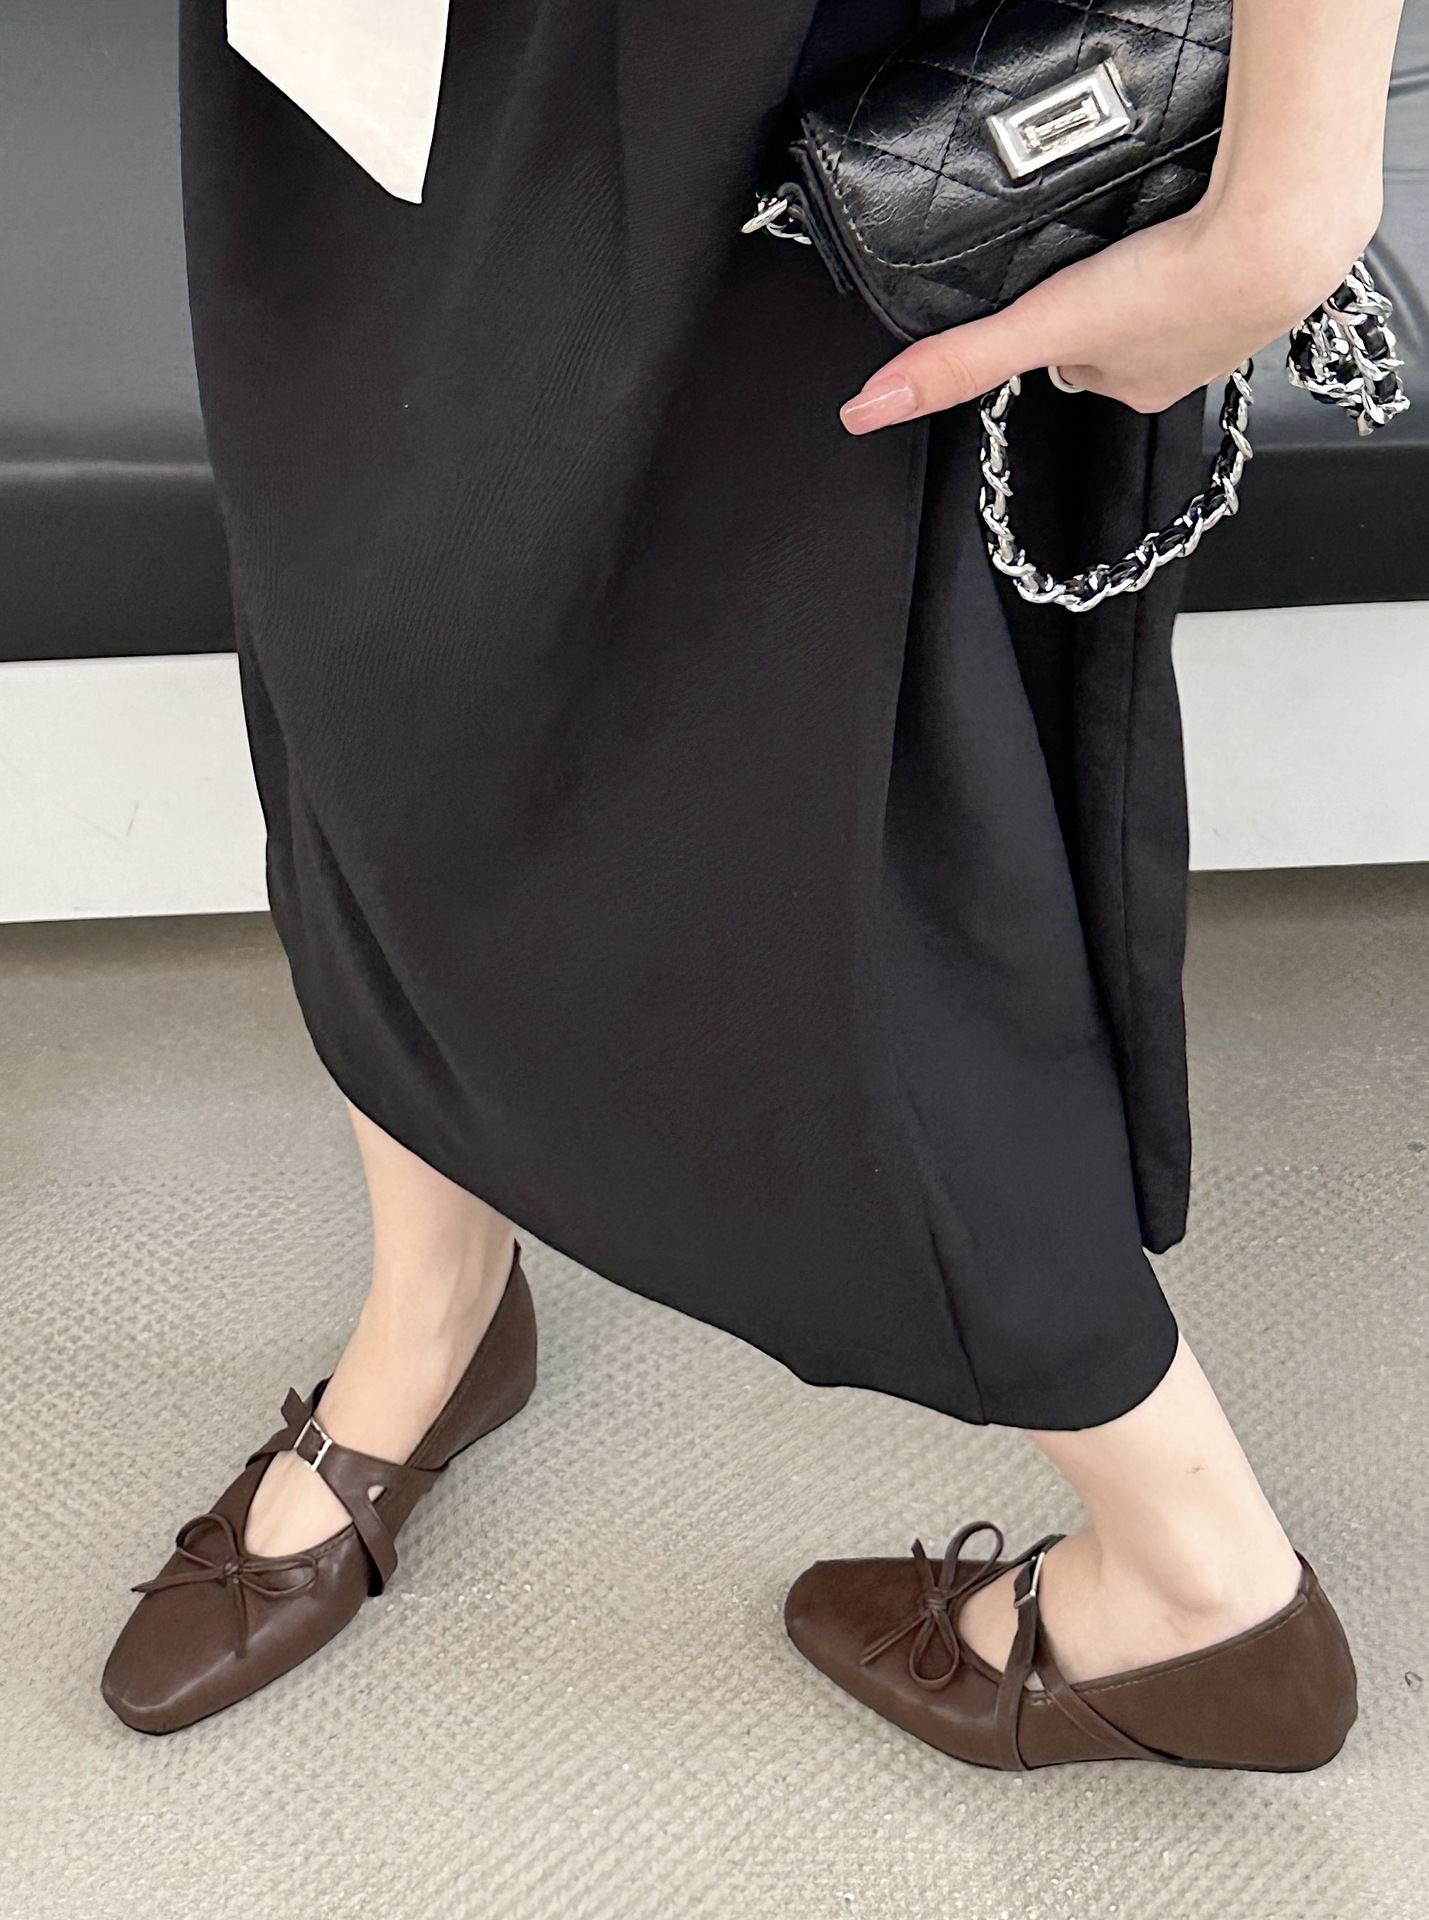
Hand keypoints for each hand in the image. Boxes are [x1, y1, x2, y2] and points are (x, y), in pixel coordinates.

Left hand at [838, 199, 1376, 434]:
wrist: (1278, 234)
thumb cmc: (1171, 287)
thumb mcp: (1037, 328)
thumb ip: (956, 362)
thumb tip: (867, 412)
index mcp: (1132, 387)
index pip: (1075, 362)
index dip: (1057, 330)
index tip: (1054, 301)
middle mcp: (1182, 366)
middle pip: (1119, 330)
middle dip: (1106, 298)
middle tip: (1102, 259)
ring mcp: (1231, 323)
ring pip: (1171, 296)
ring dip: (1156, 269)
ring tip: (1149, 237)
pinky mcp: (1270, 270)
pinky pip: (1224, 255)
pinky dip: (1209, 239)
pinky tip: (1203, 218)